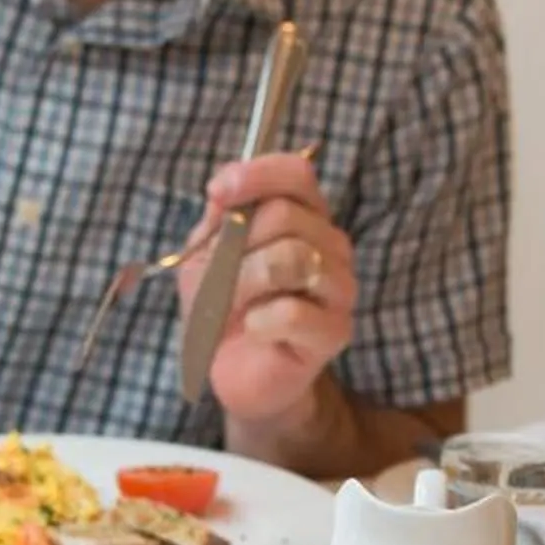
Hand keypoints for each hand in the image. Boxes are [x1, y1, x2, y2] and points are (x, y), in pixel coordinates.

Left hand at [177, 151, 355, 425]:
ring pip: (290, 259)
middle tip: (218, 278)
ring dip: (242, 284)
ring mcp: (338, 288)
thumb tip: (224, 185)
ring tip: (232, 307)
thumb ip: (219, 215)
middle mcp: (330, 245)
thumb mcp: (206, 252)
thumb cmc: (224, 306)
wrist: (235, 370)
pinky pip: (294, 312)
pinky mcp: (335, 332)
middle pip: (285, 216)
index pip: (296, 174)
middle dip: (235, 247)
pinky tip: (254, 329)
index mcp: (304, 216)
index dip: (257, 175)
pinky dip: (259, 321)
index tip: (216, 194)